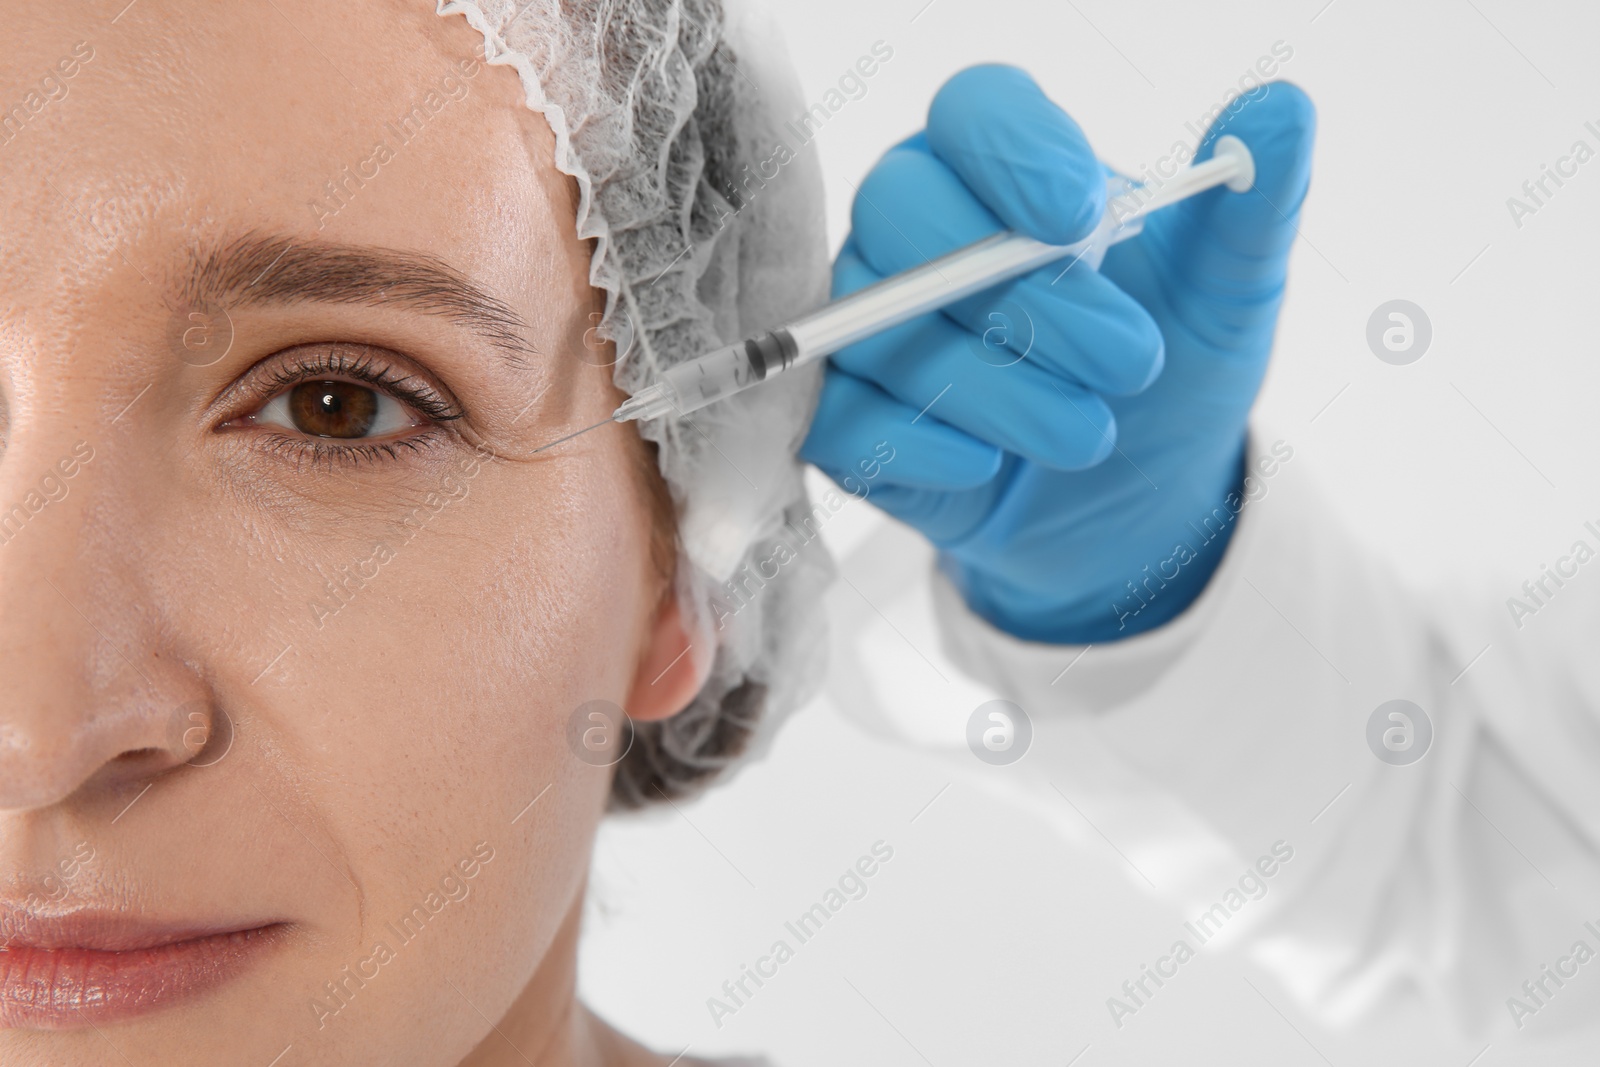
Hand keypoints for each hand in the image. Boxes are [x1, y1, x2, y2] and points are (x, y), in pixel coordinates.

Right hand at [800, 64, 1315, 642]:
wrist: (1133, 504)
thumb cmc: (1169, 376)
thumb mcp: (1227, 295)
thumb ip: (1249, 203)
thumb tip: (1278, 108)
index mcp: (1002, 170)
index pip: (971, 111)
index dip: (1014, 152)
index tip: (1084, 218)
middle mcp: (917, 233)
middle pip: (902, 209)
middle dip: (1018, 290)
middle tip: (1128, 359)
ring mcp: (870, 325)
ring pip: (878, 326)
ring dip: (996, 390)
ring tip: (1091, 435)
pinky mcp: (845, 419)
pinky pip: (841, 418)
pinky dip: (922, 447)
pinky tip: (990, 470)